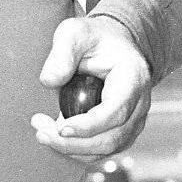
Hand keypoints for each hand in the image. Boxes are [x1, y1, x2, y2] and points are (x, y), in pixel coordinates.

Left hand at [32, 15, 152, 160]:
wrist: (113, 46)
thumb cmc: (95, 39)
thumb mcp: (75, 32)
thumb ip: (62, 53)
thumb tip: (49, 81)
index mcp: (133, 77)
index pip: (117, 111)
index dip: (90, 126)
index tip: (62, 128)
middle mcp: (140, 103)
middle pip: (112, 138)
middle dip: (74, 143)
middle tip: (42, 133)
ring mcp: (133, 120)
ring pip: (106, 149)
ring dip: (72, 148)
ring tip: (43, 133)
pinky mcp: (122, 130)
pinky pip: (101, 149)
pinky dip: (77, 148)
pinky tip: (55, 135)